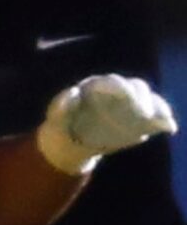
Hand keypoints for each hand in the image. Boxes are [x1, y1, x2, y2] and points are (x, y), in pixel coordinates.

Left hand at [37, 74, 176, 174]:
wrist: (71, 141)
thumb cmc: (61, 126)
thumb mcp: (55, 117)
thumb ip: (62, 105)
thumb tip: (73, 92)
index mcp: (97, 87)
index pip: (113, 82)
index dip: (122, 88)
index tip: (128, 98)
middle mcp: (116, 92)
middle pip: (135, 88)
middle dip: (142, 98)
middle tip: (145, 113)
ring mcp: (129, 106)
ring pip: (148, 101)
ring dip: (158, 108)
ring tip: (165, 119)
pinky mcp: (137, 120)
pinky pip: (153, 118)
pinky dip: (162, 122)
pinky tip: (169, 128)